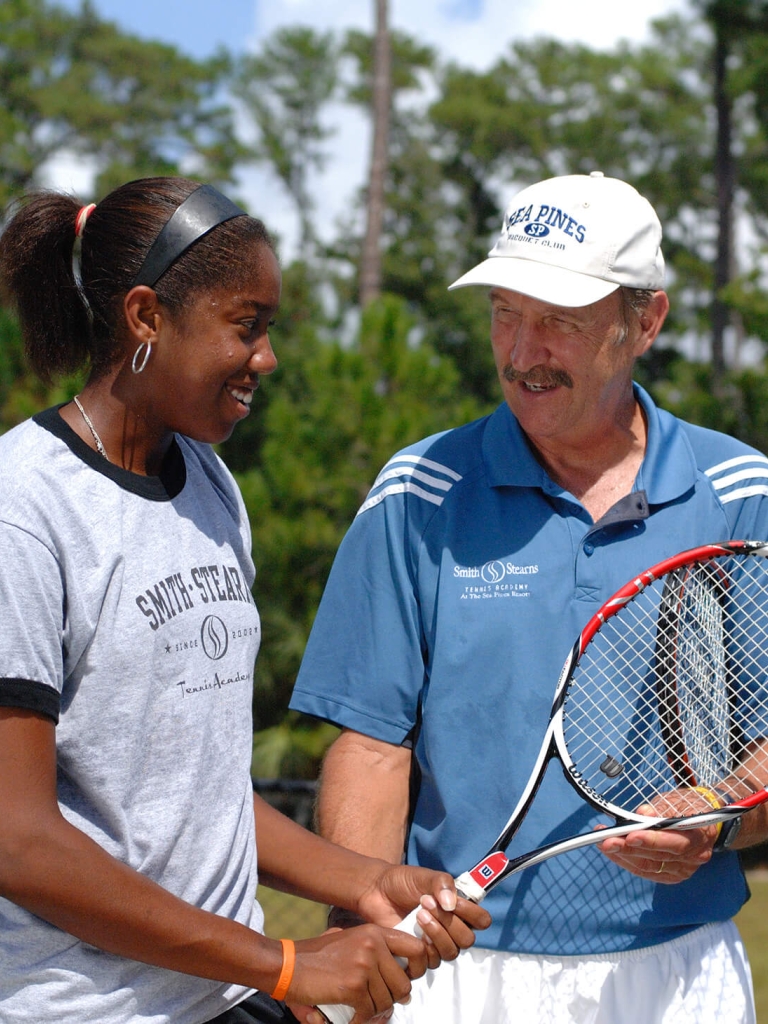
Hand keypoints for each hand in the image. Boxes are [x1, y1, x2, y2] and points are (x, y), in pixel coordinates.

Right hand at [279, 923, 429, 1023]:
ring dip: (377, 1011)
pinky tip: (353, 1017)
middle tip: (381, 1002)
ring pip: (387, 1000)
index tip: (407, 979)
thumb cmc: (317, 955)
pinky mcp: (353, 985)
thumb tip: (400, 981)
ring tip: (363, 1008)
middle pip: (404, 982)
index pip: (416, 947)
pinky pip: (370, 1011)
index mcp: (375, 932)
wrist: (288, 965)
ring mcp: (364, 964)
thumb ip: (374, 952)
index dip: (418, 967)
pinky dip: (362, 1019)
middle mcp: (373, 945)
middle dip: (394, 998)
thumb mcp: (349, 940)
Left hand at [357, 864, 490, 967]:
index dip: (472, 913)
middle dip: (449, 922)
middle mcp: (451, 930)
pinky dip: (424, 945)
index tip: (454, 901)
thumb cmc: (403, 882)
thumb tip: (451, 904)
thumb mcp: (425, 876)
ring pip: (450, 952)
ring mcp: (436, 944)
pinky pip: (431, 961)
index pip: (481, 920)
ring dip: (437, 933)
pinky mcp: (419, 956)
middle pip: (467, 939)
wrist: (376, 891)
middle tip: (427, 902)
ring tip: (419, 914)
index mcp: (459, 910)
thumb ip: (443, 884)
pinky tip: (412, 928)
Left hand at [597, 789, 719, 882]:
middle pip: (657, 858)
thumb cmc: (689, 806)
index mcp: (700, 837)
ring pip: (648, 868)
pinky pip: (646, 871)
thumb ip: (660, 809)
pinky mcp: (671, 875)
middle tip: (605, 841)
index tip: (629, 835)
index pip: (675, 843)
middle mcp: (694, 858)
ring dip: (622, 856)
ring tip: (602, 844)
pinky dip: (628, 862)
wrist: (705, 821)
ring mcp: (683, 870)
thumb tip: (642, 814)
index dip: (651, 841)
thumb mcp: (677, 800)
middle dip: (628, 849)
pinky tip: (613, 853)